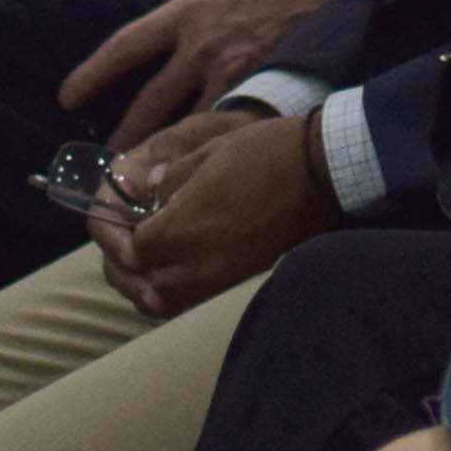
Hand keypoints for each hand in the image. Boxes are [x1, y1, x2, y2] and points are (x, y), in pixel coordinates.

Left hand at [63, 0, 350, 146]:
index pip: (127, 46)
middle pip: (151, 102)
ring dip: (167, 151)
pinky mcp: (266, 91)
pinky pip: (232, 125)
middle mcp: (204, 47)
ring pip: (190, 124)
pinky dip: (214, 146)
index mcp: (189, 11)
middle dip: (126, 133)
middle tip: (105, 159)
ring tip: (149, 176)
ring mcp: (235, 74)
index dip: (93, 73)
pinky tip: (202, 168)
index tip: (68, 96)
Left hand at [91, 103, 333, 316]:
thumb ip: (168, 179)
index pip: (133, 247)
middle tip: (143, 236)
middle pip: (147, 279)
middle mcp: (195, 263)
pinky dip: (183, 288)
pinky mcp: (242, 279)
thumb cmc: (265, 153)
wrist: (322, 173)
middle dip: (139, 260)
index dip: (128, 230)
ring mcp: (221, 277)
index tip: (136, 214)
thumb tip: (149, 190)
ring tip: (160, 254)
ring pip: (169, 297)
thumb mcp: (207, 153)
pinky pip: (197, 298)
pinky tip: (187, 263)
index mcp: (178, 229)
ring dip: (158, 280)